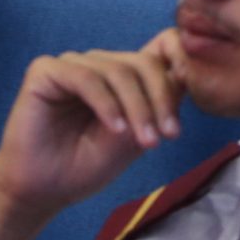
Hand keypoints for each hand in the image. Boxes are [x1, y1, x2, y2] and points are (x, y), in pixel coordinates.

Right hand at [0, 31, 186, 222]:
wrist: (43, 191)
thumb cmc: (86, 166)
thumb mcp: (137, 137)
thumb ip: (160, 106)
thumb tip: (189, 73)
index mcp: (123, 77)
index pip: (160, 48)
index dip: (181, 58)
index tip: (195, 86)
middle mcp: (99, 65)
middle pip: (144, 63)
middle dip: (160, 99)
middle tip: (167, 136)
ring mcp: (72, 65)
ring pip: (118, 71)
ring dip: (137, 107)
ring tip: (145, 141)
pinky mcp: (46, 72)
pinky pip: (86, 77)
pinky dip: (106, 103)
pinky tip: (115, 128)